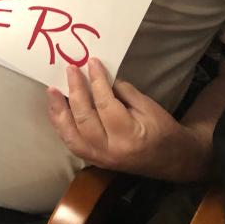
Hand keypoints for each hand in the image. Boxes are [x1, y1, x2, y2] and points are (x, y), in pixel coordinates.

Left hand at [46, 58, 205, 180]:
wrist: (172, 161)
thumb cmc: (163, 130)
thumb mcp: (149, 107)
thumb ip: (123, 92)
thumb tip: (99, 77)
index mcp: (130, 136)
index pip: (106, 104)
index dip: (97, 81)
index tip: (92, 62)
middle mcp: (111, 151)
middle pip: (85, 119)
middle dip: (75, 91)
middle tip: (70, 70)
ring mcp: (100, 158)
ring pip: (72, 134)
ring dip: (59, 111)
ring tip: (52, 90)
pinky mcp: (94, 160)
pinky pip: (72, 142)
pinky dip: (61, 125)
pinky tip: (56, 109)